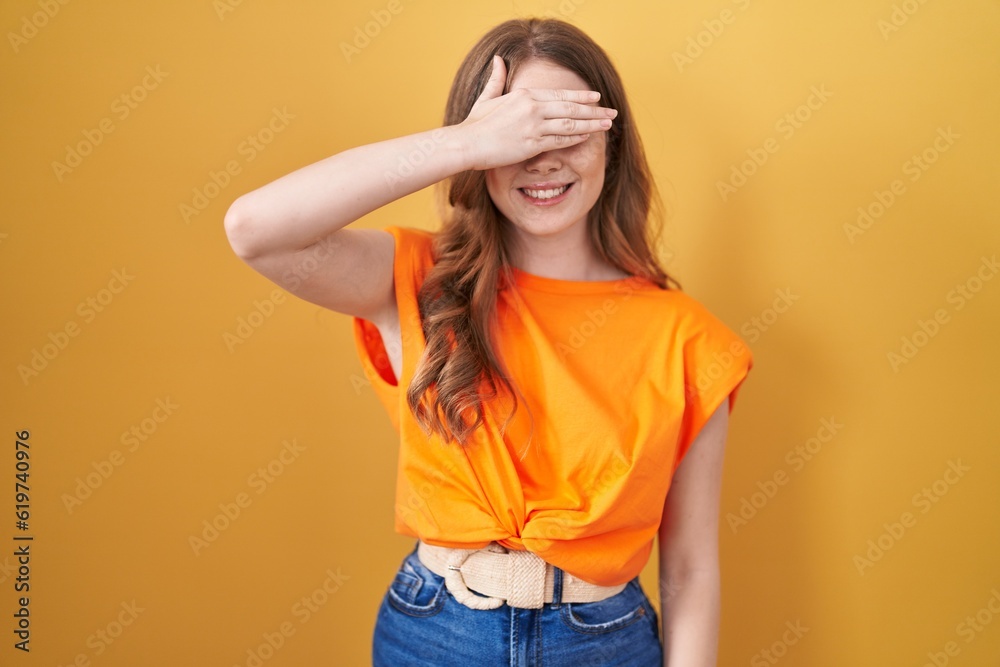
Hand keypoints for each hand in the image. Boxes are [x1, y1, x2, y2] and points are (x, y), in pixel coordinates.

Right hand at [458, 55, 617, 170]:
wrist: (467, 143)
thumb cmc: (475, 124)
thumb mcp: (487, 97)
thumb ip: (496, 79)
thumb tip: (498, 60)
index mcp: (525, 95)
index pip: (561, 95)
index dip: (581, 96)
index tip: (596, 97)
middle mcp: (533, 108)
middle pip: (571, 108)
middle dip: (594, 110)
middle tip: (611, 112)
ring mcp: (534, 126)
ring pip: (571, 124)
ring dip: (592, 124)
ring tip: (607, 124)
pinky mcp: (533, 144)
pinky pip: (561, 140)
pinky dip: (576, 138)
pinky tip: (588, 136)